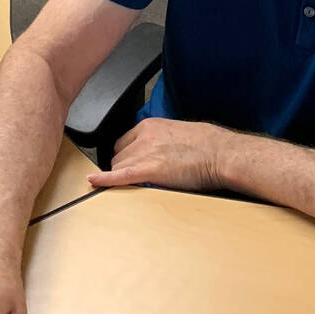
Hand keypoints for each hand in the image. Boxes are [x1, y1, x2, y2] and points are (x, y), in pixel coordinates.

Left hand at [87, 118, 226, 190]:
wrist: (221, 153)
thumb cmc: (209, 145)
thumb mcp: (178, 134)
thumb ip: (162, 141)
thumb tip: (158, 154)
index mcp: (150, 126)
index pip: (124, 143)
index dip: (126, 157)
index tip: (130, 165)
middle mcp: (143, 137)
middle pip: (119, 156)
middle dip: (124, 169)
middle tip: (136, 180)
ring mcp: (145, 153)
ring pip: (119, 167)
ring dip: (123, 178)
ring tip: (135, 187)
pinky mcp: (149, 169)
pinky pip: (120, 175)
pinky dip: (105, 179)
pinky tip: (93, 181)